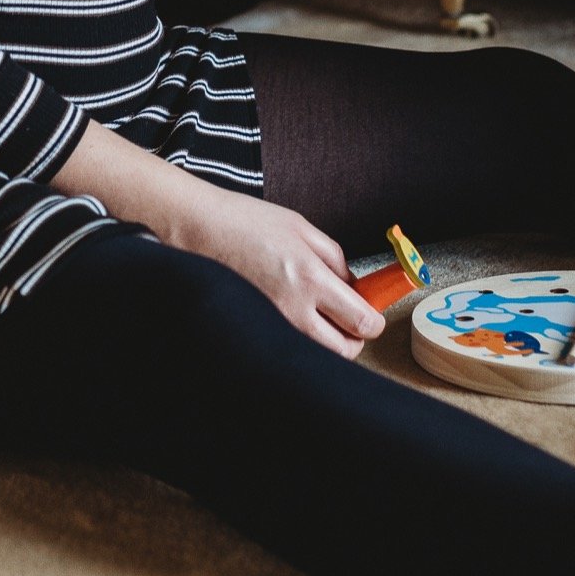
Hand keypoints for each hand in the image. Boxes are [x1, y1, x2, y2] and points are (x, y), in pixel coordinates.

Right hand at [157, 185, 384, 354]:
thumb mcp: (302, 227)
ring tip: (321, 314)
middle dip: (355, 337)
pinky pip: (291, 345)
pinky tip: (295, 314)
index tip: (373, 312)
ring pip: (318, 353)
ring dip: (329, 340)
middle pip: (345, 350)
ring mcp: (273, 324)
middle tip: (350, 317)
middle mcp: (293, 310)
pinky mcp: (256, 328)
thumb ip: (335, 258)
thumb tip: (353, 285)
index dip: (374, 321)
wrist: (200, 228)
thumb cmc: (246, 222)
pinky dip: (302, 338)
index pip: (362, 322)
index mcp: (311, 279)